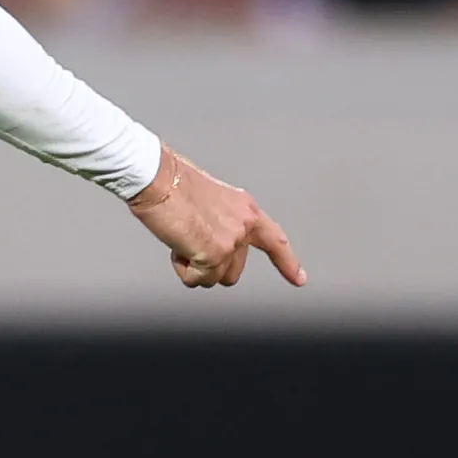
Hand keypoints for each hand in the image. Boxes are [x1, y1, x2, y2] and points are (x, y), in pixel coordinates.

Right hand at [127, 145, 304, 291]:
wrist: (157, 178)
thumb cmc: (172, 182)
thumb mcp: (209, 200)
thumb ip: (220, 222)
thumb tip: (210, 245)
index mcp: (245, 208)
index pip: (274, 240)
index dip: (287, 262)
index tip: (299, 279)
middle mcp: (244, 225)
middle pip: (234, 271)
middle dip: (210, 266)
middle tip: (190, 242)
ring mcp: (231, 241)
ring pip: (215, 279)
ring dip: (195, 268)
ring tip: (182, 240)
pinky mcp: (214, 255)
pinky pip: (197, 280)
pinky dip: (183, 270)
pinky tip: (177, 246)